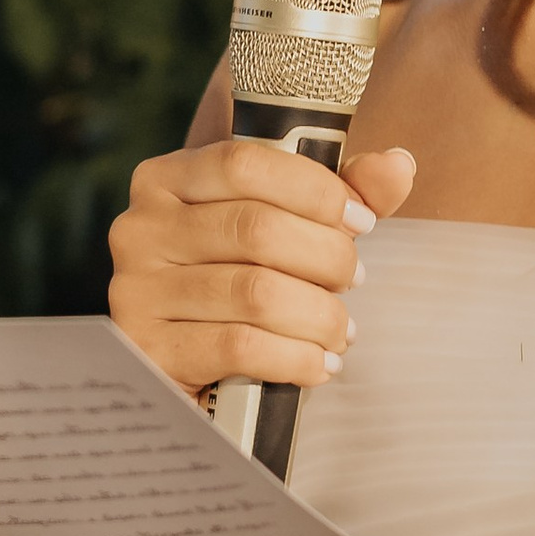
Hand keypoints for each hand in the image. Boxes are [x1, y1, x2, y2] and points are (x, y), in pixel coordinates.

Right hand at [108, 140, 416, 401]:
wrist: (190, 372)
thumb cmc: (243, 283)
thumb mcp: (286, 229)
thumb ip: (342, 195)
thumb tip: (398, 165)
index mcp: (167, 180)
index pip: (245, 163)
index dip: (316, 190)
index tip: (361, 220)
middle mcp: (140, 228)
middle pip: (256, 229)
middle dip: (326, 257)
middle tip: (353, 279)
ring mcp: (136, 291)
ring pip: (255, 292)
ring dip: (319, 315)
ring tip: (339, 329)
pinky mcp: (149, 351)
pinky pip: (241, 346)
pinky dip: (297, 357)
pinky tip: (319, 364)